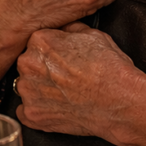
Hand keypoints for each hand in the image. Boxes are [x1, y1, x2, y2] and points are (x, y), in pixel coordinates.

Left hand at [15, 22, 145, 145]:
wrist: (120, 102)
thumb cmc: (110, 69)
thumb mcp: (94, 35)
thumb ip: (71, 30)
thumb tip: (64, 30)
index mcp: (40, 41)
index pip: (38, 42)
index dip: (53, 51)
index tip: (64, 59)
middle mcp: (28, 64)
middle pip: (29, 64)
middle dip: (43, 69)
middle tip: (66, 77)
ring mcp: (28, 92)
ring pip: (27, 87)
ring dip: (39, 89)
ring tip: (64, 93)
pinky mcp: (32, 115)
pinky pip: (25, 111)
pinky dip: (38, 110)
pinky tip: (57, 107)